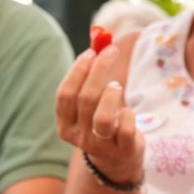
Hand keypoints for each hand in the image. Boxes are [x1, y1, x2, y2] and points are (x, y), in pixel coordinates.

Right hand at [55, 46, 144, 184]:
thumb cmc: (103, 119)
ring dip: (112, 95)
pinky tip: (128, 111)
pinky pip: (126, 130)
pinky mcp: (123, 151)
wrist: (118, 159)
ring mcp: (101, 147)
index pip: (65, 94)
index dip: (78, 70)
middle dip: (100, 70)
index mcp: (65, 124)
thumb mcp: (93, 100)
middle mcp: (79, 137)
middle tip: (112, 51)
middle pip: (86, 99)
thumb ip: (93, 69)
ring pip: (103, 118)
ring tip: (117, 86)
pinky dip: (128, 114)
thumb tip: (99, 34)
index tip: (92, 52)